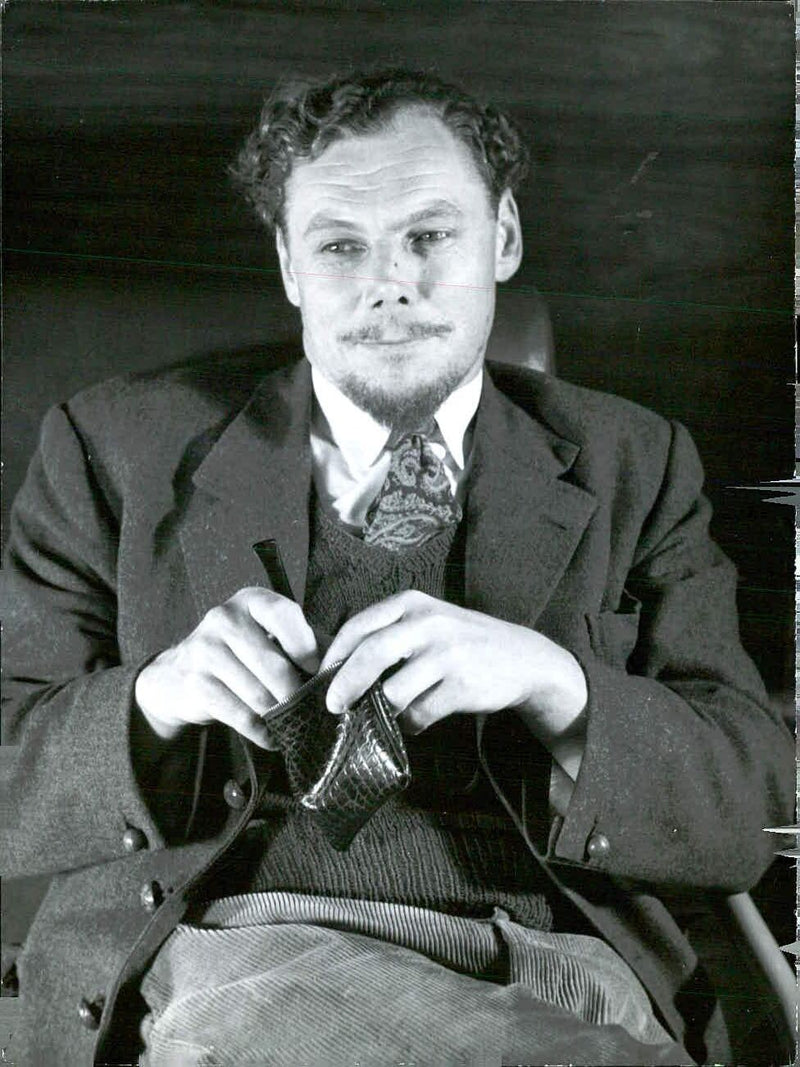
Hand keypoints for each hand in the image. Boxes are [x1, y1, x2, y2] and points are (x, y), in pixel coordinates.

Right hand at [134, 587, 318, 747]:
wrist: (178, 674)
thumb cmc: (242, 652)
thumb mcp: (273, 636)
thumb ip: (309, 642)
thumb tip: (348, 660)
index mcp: (251, 600)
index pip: (284, 614)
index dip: (305, 646)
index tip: (314, 669)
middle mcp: (225, 618)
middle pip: (273, 665)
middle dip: (295, 692)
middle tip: (308, 707)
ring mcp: (205, 649)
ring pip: (259, 695)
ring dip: (280, 715)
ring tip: (292, 722)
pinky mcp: (195, 683)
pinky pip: (241, 716)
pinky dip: (262, 731)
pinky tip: (272, 735)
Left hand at [320, 591, 586, 740]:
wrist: (522, 658)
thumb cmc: (462, 642)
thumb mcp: (427, 622)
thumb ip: (389, 635)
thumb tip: (336, 672)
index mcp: (411, 604)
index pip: (357, 628)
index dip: (333, 657)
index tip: (320, 681)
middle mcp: (428, 623)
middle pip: (370, 655)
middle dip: (344, 685)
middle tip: (332, 707)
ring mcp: (446, 653)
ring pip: (393, 691)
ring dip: (381, 711)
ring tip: (384, 716)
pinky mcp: (461, 684)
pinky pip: (419, 713)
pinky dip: (410, 723)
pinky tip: (415, 721)